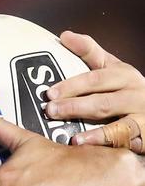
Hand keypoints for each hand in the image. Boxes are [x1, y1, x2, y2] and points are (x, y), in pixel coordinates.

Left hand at [45, 31, 144, 152]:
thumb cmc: (125, 88)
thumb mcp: (112, 67)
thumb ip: (89, 52)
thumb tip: (64, 35)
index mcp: (124, 75)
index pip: (95, 78)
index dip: (72, 85)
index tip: (50, 93)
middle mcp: (135, 94)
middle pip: (103, 102)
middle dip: (76, 107)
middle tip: (51, 112)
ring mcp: (142, 117)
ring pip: (117, 125)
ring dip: (94, 133)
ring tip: (73, 138)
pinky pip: (126, 143)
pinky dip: (110, 147)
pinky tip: (93, 151)